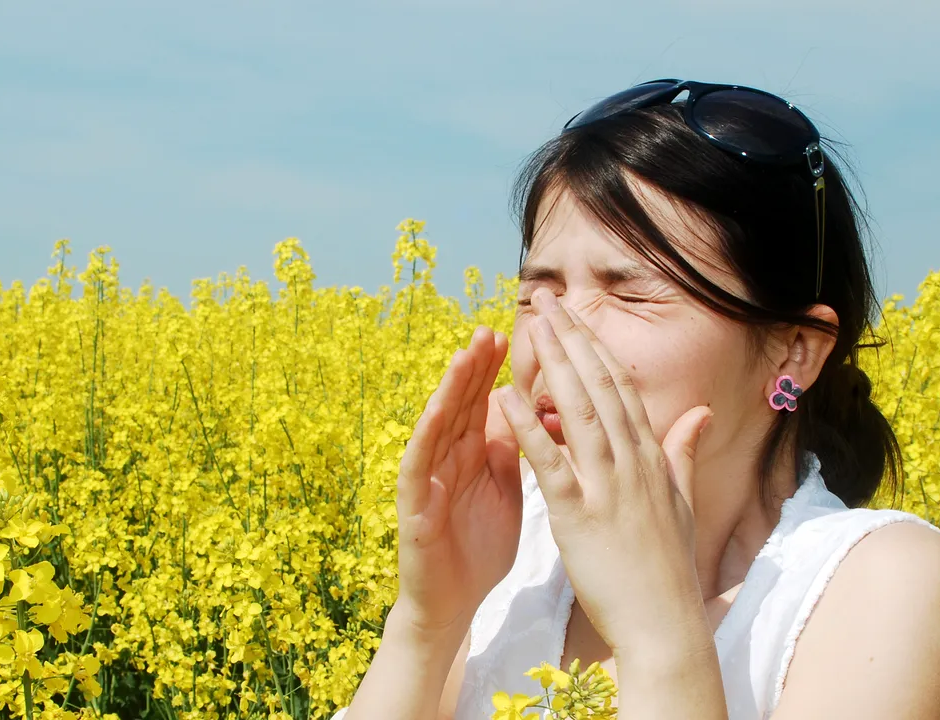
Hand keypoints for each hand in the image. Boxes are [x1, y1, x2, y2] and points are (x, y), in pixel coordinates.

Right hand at [394, 325, 522, 634]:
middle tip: (490, 329)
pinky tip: (437, 411)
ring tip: (464, 355)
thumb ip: (510, 452)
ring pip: (438, 424)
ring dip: (450, 389)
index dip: (497, 370)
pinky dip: (427, 436)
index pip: (484, 402)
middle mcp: (447, 458)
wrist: (454, 604)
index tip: (517, 335)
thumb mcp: (505, 491)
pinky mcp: (414, 505)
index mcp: (473, 454)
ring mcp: (428, 478)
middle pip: (461, 404)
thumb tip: (526, 410)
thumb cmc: (479, 548)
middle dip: (475, 366)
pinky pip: (418, 464)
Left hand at [494, 289, 713, 659]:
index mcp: (651, 457)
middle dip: (573, 338)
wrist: (665, 624)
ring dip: (553, 365)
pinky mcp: (579, 516)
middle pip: (600, 386)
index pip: (621, 388)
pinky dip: (527, 426)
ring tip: (532, 327)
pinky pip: (550, 463)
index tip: (575, 317)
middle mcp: (632, 462)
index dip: (596, 347)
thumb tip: (700, 412)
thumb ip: (683, 452)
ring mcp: (608, 487)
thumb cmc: (667, 569)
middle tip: (547, 300)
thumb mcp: (680, 502)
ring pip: (579, 411)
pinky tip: (504, 397)